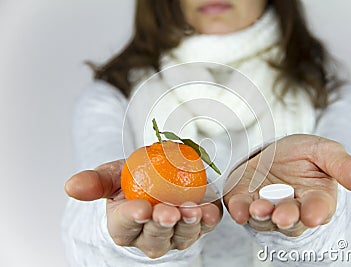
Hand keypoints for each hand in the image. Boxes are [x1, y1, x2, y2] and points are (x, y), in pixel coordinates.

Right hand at [64, 160, 221, 258]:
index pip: (125, 226)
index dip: (132, 219)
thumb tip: (70, 186)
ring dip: (187, 225)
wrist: (160, 176)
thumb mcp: (113, 175)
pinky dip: (209, 221)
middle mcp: (149, 236)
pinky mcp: (196, 226)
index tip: (140, 209)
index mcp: (124, 225)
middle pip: (154, 238)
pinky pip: (204, 228)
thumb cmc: (133, 179)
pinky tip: (211, 212)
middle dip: (161, 226)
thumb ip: (95, 181)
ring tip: (191, 211)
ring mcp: (175, 234)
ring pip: (181, 237)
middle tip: (167, 212)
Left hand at [223, 134, 350, 236]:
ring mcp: (265, 207)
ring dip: (262, 216)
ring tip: (259, 209)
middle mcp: (291, 208)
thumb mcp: (324, 152)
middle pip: (290, 219)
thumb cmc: (301, 153)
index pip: (318, 209)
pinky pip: (240, 210)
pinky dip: (239, 211)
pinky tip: (238, 211)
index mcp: (316, 199)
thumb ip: (345, 167)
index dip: (316, 212)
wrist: (270, 149)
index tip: (313, 215)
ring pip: (264, 219)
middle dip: (287, 217)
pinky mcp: (243, 202)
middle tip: (283, 216)